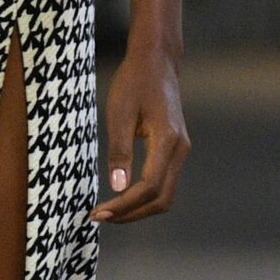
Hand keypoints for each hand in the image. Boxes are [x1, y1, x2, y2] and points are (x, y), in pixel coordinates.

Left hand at [90, 37, 189, 223]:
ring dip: (139, 209)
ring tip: (110, 212)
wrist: (156, 61)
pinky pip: (164, 183)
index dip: (123, 205)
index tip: (98, 213)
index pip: (148, 187)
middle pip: (161, 199)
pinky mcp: (175, 150)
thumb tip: (117, 187)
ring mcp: (181, 151)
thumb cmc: (134, 82)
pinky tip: (122, 197)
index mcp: (167, 140)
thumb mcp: (120, 112)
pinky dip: (145, 197)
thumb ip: (120, 150)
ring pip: (165, 194)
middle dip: (131, 214)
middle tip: (100, 217)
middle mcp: (180, 149)